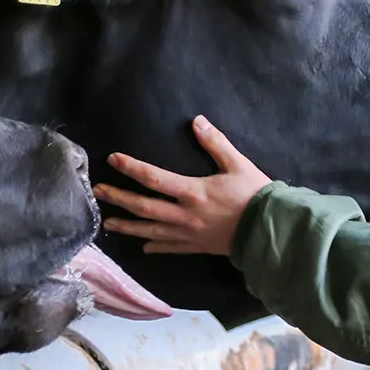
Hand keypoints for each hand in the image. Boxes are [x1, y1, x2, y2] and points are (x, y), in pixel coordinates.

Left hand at [94, 115, 271, 256]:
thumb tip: (197, 121)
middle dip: (119, 198)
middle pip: (144, 207)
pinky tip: (144, 248)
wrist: (270, 230)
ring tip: (108, 223)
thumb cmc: (255, 195)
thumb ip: (216, 142)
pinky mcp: (198, 247)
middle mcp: (185, 215)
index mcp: (192, 192)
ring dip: (128, 226)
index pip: (154, 178)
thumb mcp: (238, 164)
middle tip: (98, 192)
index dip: (131, 168)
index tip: (113, 159)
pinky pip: (171, 248)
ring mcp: (189, 234)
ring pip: (151, 231)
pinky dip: (156, 247)